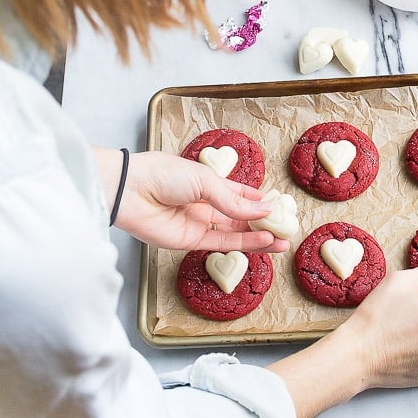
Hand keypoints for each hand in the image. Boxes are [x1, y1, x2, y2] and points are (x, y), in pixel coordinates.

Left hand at [94, 148, 287, 253]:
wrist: (131, 191)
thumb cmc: (164, 174)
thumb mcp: (205, 180)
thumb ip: (233, 200)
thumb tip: (262, 209)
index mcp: (208, 182)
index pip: (239, 193)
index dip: (259, 200)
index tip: (280, 206)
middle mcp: (205, 204)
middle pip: (240, 215)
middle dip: (263, 222)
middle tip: (287, 227)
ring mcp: (199, 223)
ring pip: (236, 232)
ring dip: (260, 237)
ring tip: (283, 240)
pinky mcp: (190, 241)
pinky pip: (222, 243)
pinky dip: (244, 243)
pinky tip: (264, 242)